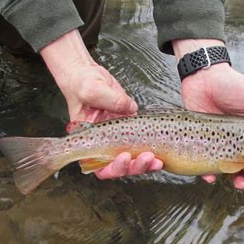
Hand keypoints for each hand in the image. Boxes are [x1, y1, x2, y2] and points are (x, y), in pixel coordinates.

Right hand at [41, 30, 162, 177]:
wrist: (89, 75)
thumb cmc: (82, 85)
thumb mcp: (91, 90)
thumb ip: (110, 100)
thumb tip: (130, 109)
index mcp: (89, 143)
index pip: (100, 167)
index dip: (113, 168)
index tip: (124, 156)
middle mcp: (105, 144)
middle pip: (120, 167)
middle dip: (134, 167)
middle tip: (146, 157)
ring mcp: (121, 138)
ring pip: (134, 160)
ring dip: (146, 164)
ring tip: (157, 159)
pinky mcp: (133, 129)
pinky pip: (144, 145)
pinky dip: (153, 151)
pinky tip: (160, 150)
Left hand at [172, 39, 243, 188]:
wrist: (203, 78)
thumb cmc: (234, 85)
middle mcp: (241, 140)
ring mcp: (222, 144)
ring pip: (232, 170)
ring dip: (237, 180)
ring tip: (238, 182)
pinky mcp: (205, 145)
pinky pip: (208, 165)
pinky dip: (209, 175)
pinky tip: (210, 177)